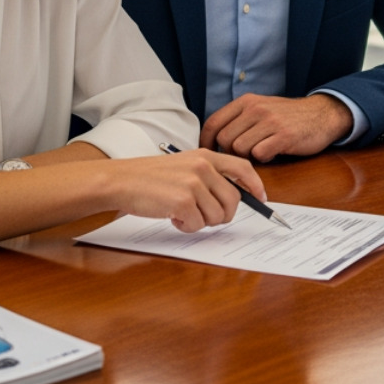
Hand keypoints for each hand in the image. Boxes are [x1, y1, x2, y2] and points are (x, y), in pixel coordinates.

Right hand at [107, 149, 266, 232]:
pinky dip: (186, 227)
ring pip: (217, 216)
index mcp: (205, 156)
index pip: (243, 168)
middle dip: (223, 215)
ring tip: (182, 213)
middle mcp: (203, 167)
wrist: (121, 180)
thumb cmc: (150, 177)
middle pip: (234, 200)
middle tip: (204, 216)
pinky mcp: (182, 201)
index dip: (256, 186)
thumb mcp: (184, 165)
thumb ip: (208, 175)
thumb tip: (233, 198)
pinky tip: (172, 217)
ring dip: (201, 222)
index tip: (262, 198)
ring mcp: (193, 184)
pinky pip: (198, 225)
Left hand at [200, 92, 352, 161]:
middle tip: (242, 156)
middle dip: (229, 153)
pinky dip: (264, 159)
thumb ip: (239, 120)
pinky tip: (272, 153)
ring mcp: (270, 122)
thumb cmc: (288, 116)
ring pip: (240, 148)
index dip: (206, 141)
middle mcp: (256, 109)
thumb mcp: (261, 108)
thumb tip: (214, 141)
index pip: (214, 122)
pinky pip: (260, 155)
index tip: (208, 153)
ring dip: (248, 157)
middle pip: (225, 139)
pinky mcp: (284, 136)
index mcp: (247, 101)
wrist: (322, 114)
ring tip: (261, 152)